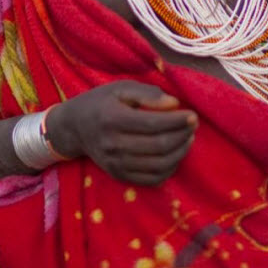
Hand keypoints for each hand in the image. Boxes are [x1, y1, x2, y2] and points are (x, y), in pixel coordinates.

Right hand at [45, 80, 197, 184]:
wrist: (74, 127)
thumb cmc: (101, 102)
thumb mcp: (121, 88)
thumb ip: (148, 94)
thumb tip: (175, 104)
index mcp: (113, 119)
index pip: (153, 124)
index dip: (177, 121)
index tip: (193, 115)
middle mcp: (113, 145)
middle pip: (158, 146)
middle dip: (182, 136)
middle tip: (193, 125)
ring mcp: (115, 164)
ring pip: (158, 165)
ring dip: (179, 153)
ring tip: (188, 139)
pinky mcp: (119, 175)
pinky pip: (151, 179)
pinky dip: (169, 169)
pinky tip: (175, 155)